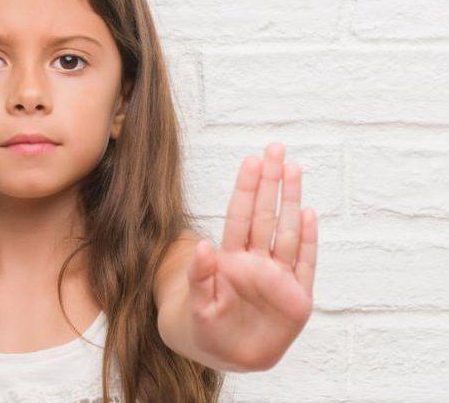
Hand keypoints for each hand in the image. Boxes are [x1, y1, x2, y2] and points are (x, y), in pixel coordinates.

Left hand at [186, 142, 317, 371]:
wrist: (225, 355)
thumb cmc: (205, 324)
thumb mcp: (197, 304)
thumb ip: (200, 276)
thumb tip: (204, 245)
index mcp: (231, 259)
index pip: (240, 216)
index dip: (246, 189)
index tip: (252, 160)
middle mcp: (256, 262)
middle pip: (265, 215)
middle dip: (271, 182)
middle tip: (276, 148)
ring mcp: (278, 277)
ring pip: (286, 232)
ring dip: (291, 201)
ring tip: (293, 168)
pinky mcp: (297, 298)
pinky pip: (304, 264)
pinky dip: (307, 240)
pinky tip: (307, 213)